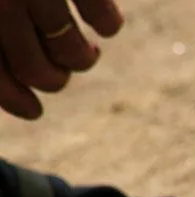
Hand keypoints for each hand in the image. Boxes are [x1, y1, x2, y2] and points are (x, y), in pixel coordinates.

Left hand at [0, 0, 123, 119]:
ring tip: (89, 48)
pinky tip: (106, 27)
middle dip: (53, 79)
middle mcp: (4, 2)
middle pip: (36, 72)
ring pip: (73, 53)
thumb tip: (14, 81)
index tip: (32, 111)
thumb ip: (1, 35)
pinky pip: (103, 18)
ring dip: (83, 57)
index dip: (12, 99)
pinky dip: (108, 25)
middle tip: (61, 68)